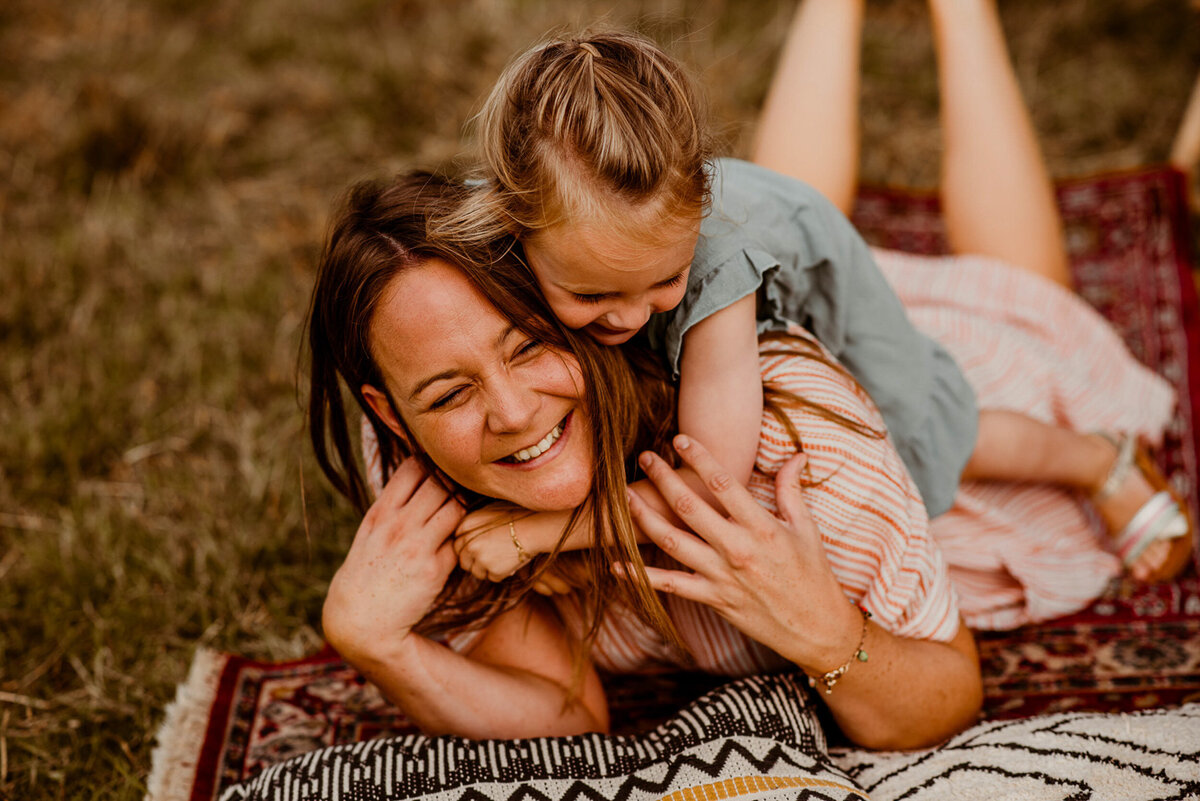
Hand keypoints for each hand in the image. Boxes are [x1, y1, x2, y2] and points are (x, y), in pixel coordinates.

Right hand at [323, 458, 464, 664]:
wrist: (359, 620)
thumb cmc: (367, 572)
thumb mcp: (370, 531)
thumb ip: (393, 504)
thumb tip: (417, 474)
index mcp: (381, 512)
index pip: (413, 467)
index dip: (432, 464)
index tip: (443, 470)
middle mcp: (398, 525)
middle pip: (440, 483)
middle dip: (456, 481)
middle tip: (468, 487)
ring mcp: (417, 546)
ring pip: (456, 507)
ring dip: (466, 507)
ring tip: (471, 511)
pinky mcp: (434, 570)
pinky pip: (460, 541)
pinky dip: (465, 539)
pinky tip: (466, 540)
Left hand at [455, 506, 577, 595]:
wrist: (536, 526)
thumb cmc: (517, 515)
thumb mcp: (490, 511)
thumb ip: (475, 523)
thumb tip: (466, 536)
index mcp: (466, 525)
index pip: (456, 543)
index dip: (467, 548)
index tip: (478, 549)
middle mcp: (468, 542)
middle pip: (463, 560)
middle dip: (474, 562)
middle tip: (489, 559)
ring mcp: (479, 557)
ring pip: (476, 572)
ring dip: (488, 569)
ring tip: (504, 558)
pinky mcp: (492, 570)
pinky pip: (493, 577)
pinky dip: (502, 573)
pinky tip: (512, 561)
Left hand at [628, 435, 860, 673]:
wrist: (816, 628)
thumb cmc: (812, 575)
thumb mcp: (806, 529)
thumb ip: (791, 491)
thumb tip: (796, 456)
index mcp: (761, 527)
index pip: (724, 484)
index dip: (699, 458)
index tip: (680, 440)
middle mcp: (737, 549)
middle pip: (689, 507)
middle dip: (663, 478)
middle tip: (646, 457)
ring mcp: (721, 576)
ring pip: (672, 541)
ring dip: (643, 517)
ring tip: (625, 496)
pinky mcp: (712, 599)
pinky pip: (670, 586)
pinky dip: (641, 576)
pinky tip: (617, 564)